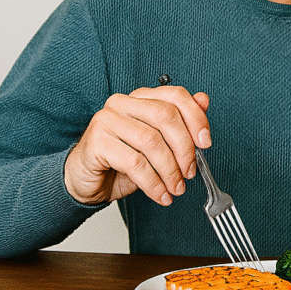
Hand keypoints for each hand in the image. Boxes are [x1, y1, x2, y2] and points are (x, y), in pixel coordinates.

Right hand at [64, 85, 210, 205]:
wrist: (86, 181)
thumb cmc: (120, 161)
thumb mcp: (157, 144)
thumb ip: (179, 122)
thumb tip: (203, 101)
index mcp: (140, 98)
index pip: (175, 96)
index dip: (196, 118)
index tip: (205, 142)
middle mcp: (123, 103)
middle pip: (166, 116)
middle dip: (184, 149)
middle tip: (190, 172)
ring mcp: (107, 120)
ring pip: (151, 141)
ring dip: (170, 170)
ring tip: (175, 187)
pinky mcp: (97, 141)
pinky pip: (134, 163)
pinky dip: (153, 183)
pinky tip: (160, 193)